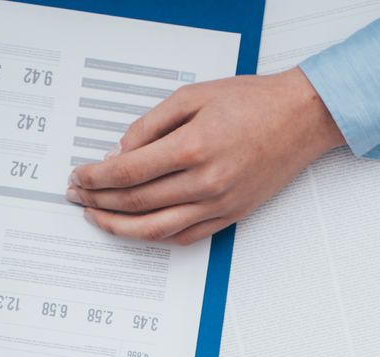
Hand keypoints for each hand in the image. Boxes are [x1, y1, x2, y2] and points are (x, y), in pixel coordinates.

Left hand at [66, 68, 343, 243]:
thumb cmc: (252, 102)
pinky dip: (154, 236)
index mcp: (192, 147)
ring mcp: (217, 204)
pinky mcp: (229, 216)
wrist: (300, 118)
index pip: (127, 171)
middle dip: (99, 201)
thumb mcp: (194, 96)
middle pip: (135, 202)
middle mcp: (203, 182)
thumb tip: (121, 151)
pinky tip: (137, 228)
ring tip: (97, 218)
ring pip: (154, 229)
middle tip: (78, 197)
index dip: (97, 178)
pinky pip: (183, 236)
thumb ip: (151, 124)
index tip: (80, 177)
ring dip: (119, 227)